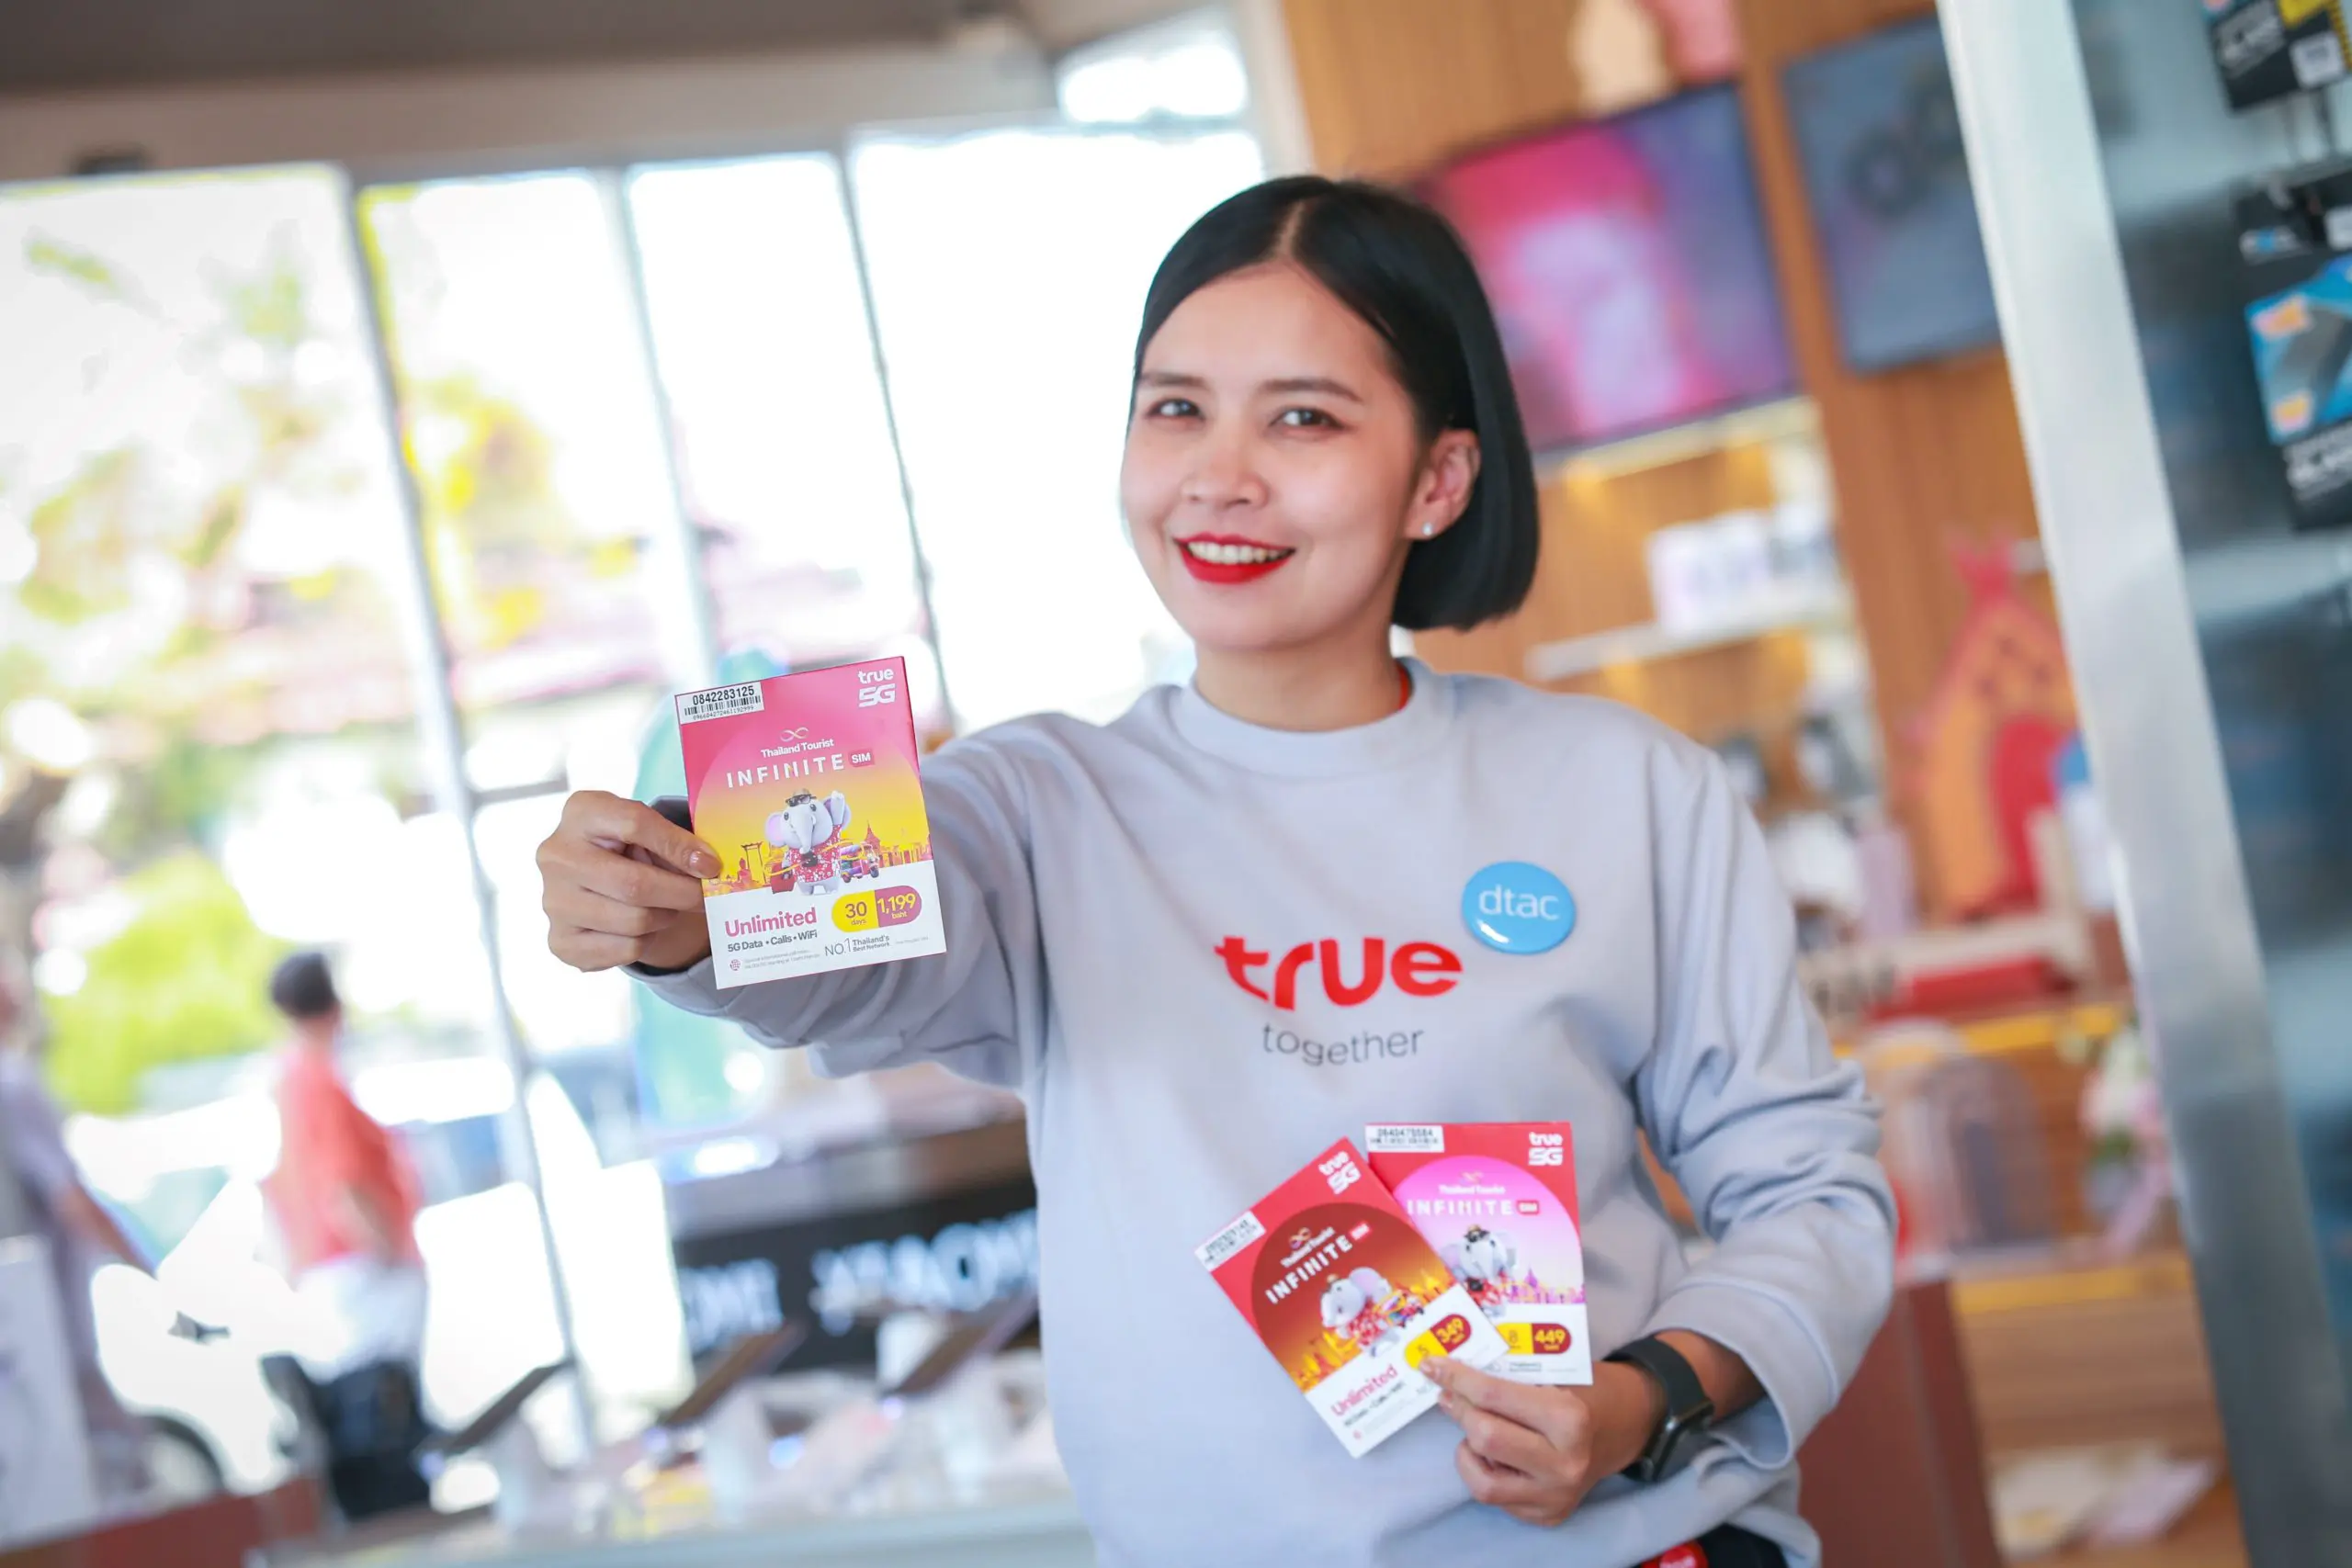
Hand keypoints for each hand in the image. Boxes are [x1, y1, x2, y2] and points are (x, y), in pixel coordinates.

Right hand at [538, 790, 719, 972]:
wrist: (592, 881)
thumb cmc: (628, 847)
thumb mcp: (648, 829)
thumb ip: (675, 840)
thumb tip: (708, 867)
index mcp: (581, 812)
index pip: (634, 824)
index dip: (679, 846)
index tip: (711, 865)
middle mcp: (556, 855)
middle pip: (634, 884)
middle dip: (682, 894)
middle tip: (705, 898)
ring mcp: (553, 901)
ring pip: (634, 921)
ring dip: (665, 917)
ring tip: (667, 906)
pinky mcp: (561, 941)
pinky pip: (625, 949)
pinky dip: (646, 941)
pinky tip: (642, 926)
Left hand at [1420, 1356, 1664, 1528]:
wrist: (1622, 1429)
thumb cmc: (1583, 1392)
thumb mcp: (1554, 1372)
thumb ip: (1507, 1376)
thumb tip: (1448, 1375)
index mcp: (1569, 1419)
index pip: (1494, 1396)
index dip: (1457, 1378)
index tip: (1432, 1365)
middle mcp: (1564, 1464)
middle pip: (1484, 1437)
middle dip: (1460, 1410)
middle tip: (1450, 1394)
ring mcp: (1555, 1497)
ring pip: (1481, 1481)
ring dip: (1469, 1449)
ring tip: (1477, 1431)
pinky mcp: (1546, 1516)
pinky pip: (1495, 1497)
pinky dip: (1484, 1471)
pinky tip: (1496, 1455)